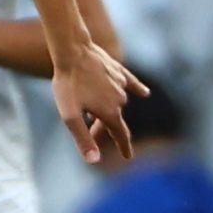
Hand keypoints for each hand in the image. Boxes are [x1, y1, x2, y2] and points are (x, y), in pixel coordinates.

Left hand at [50, 40, 146, 165]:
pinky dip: (136, 89)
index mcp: (110, 113)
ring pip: (117, 102)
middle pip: (114, 119)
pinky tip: (145, 93)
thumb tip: (94, 160)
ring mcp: (121, 85)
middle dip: (103, 128)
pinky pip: (130, 83)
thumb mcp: (70, 116)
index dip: (124, 148)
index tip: (128, 157)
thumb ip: (82, 138)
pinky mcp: (119, 71)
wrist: (73, 52)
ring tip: (90, 109)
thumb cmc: (68, 85)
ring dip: (108, 109)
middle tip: (88, 130)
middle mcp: (120, 100)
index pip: (121, 135)